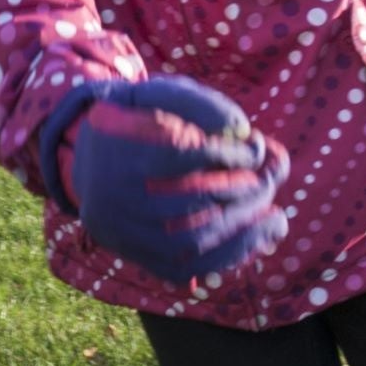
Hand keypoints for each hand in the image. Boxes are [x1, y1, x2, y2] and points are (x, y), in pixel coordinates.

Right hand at [39, 76, 290, 285]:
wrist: (89, 158)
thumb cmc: (136, 120)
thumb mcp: (161, 95)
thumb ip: (201, 104)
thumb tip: (245, 133)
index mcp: (116, 148)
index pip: (181, 155)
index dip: (229, 154)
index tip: (255, 149)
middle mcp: (110, 197)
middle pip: (189, 202)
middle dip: (242, 192)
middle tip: (269, 181)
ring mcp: (119, 233)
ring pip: (187, 244)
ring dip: (240, 234)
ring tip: (276, 219)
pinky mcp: (131, 255)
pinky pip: (181, 270)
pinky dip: (223, 259)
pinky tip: (254, 242)